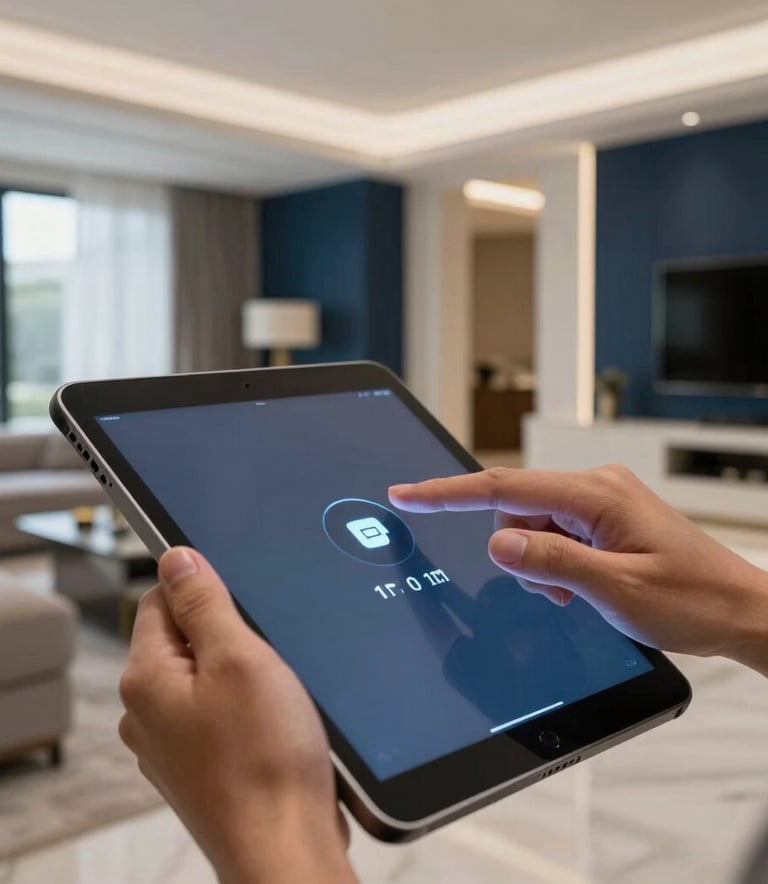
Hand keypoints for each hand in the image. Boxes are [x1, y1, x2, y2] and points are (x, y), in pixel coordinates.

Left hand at [119, 547, 356, 883]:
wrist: (285, 848)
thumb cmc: (265, 759)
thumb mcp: (239, 658)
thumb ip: (203, 604)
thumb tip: (176, 558)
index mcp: (146, 680)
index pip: (160, 599)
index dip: (204, 589)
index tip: (243, 600)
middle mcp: (147, 713)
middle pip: (184, 639)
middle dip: (230, 634)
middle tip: (268, 652)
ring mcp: (172, 745)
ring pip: (206, 678)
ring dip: (243, 673)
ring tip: (276, 695)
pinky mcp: (200, 767)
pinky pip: (219, 714)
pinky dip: (246, 708)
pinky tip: (275, 723)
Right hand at [390, 466, 767, 675]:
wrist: (739, 610)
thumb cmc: (692, 599)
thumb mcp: (615, 590)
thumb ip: (551, 563)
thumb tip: (498, 545)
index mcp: (596, 494)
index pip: (504, 487)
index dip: (448, 493)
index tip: (409, 494)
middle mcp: (595, 487)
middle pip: (516, 513)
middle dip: (519, 555)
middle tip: (555, 592)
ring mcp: (600, 502)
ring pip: (532, 528)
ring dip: (540, 564)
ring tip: (577, 593)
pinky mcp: (603, 519)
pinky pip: (555, 535)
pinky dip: (556, 564)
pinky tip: (582, 585)